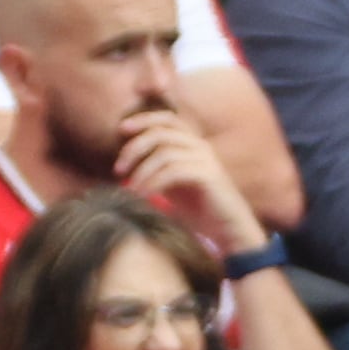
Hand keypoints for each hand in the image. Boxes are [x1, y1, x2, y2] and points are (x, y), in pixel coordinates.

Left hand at [114, 109, 256, 254]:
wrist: (229, 231)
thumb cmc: (201, 212)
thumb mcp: (173, 188)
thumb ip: (157, 173)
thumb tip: (128, 169)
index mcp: (192, 144)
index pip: (166, 119)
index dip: (143, 119)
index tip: (121, 130)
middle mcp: (199, 146)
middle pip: (161, 132)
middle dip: (135, 147)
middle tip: (118, 169)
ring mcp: (205, 159)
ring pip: (164, 152)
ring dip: (142, 171)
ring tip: (129, 190)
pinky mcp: (208, 175)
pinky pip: (173, 171)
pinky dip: (153, 183)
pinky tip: (143, 197)